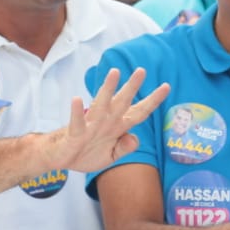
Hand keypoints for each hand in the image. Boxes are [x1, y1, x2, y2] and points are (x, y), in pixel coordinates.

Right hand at [48, 67, 169, 171]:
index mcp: (118, 126)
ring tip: (114, 73)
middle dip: (132, 87)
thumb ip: (124, 147)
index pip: (139, 112)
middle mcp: (106, 121)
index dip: (153, 101)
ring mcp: (91, 125)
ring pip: (101, 104)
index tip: (167, 86)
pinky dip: (77, 111)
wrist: (62, 159)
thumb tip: (134, 138)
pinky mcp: (75, 133)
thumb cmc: (87, 153)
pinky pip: (77, 122)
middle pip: (122, 102)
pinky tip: (76, 99)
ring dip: (107, 89)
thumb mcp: (111, 156)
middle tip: (142, 71)